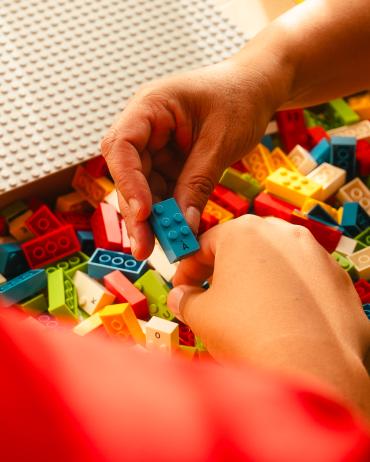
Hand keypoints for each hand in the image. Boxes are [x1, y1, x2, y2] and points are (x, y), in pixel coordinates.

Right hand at [101, 59, 277, 259]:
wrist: (258, 87)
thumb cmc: (240, 97)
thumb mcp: (220, 141)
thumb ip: (198, 182)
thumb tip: (183, 225)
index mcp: (150, 106)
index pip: (121, 145)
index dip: (128, 182)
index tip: (144, 213)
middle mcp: (146, 128)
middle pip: (128, 174)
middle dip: (137, 212)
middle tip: (145, 248)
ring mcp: (156, 147)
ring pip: (144, 188)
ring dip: (153, 219)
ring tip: (165, 247)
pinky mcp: (170, 162)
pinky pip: (164, 191)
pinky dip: (170, 213)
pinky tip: (177, 234)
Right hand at [168, 216, 369, 416]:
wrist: (309, 367)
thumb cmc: (249, 332)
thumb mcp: (201, 314)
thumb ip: (186, 300)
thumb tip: (181, 298)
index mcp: (244, 232)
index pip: (205, 245)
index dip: (188, 269)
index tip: (183, 287)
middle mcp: (282, 233)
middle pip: (243, 248)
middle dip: (224, 271)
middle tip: (212, 297)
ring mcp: (315, 253)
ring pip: (276, 262)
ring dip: (258, 281)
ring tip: (249, 312)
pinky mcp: (337, 278)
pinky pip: (305, 280)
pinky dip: (289, 294)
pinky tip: (282, 320)